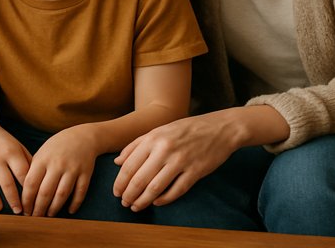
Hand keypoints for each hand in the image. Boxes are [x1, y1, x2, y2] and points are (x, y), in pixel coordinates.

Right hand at [0, 127, 32, 214]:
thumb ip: (28, 162)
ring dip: (8, 199)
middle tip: (26, 211)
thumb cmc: (5, 142)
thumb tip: (40, 180)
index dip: (31, 187)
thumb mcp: (19, 148)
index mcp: (13, 153)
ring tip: (16, 210)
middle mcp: (0, 158)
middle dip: (19, 198)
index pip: (24, 173)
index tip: (38, 199)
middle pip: (11, 181)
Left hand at [22, 126, 96, 216]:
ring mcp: (72, 169)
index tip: (25, 209)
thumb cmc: (58, 147)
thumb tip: (24, 192)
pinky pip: (80, 192)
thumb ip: (34, 170)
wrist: (83, 136)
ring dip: (54, 208)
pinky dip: (75, 203)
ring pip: (62, 194)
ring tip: (49, 215)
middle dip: (39, 208)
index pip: (31, 183)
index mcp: (43, 159)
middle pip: (45, 192)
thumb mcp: (42, 153)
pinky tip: (69, 210)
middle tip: (36, 217)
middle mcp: (57, 164)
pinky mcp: (85, 173)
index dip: (26, 199)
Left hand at [112, 113, 237, 211]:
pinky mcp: (195, 171)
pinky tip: (157, 203)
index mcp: (153, 138)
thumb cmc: (185, 129)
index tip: (116, 193)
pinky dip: (164, 200)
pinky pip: (176, 191)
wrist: (219, 128)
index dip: (120, 182)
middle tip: (124, 203)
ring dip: (143, 201)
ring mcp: (181, 161)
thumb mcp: (159, 131)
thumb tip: (117, 162)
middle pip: (139, 179)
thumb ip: (136, 145)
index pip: (129, 165)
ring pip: (155, 188)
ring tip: (136, 207)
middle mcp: (164, 150)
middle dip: (129, 195)